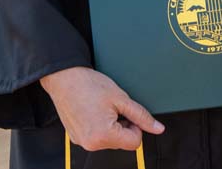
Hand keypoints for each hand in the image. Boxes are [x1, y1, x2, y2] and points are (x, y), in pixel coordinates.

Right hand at [39, 66, 163, 151]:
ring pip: (109, 140)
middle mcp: (91, 144)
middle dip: (122, 125)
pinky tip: (92, 111)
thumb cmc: (89, 85)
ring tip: (101, 108)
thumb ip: (141, 116)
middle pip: (121, 142)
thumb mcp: (121, 98)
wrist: (64, 77)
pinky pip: (96, 137)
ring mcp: (81, 142)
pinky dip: (98, 126)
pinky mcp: (76, 138)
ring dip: (111, 126)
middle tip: (112, 107)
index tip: (127, 112)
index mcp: (104, 136)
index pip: (134, 142)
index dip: (136, 126)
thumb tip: (157, 128)